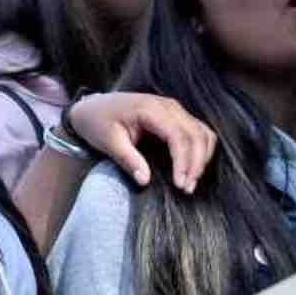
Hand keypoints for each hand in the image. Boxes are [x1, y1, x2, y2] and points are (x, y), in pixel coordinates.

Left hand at [66, 92, 217, 192]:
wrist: (92, 107)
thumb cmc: (97, 123)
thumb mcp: (108, 141)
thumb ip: (127, 159)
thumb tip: (145, 181)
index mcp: (150, 109)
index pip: (178, 135)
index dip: (183, 161)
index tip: (180, 184)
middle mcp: (167, 106)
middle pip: (196, 135)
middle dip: (196, 164)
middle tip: (187, 189)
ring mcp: (174, 109)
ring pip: (203, 132)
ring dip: (202, 158)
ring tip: (190, 182)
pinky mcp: (176, 116)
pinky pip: (198, 131)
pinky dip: (200, 150)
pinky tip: (192, 168)